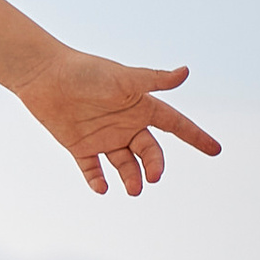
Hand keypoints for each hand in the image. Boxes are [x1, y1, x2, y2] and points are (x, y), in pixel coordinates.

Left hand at [20, 52, 220, 197]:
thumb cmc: (85, 71)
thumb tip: (186, 72)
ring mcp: (104, 137)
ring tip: (133, 188)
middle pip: (150, 151)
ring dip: (131, 178)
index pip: (175, 124)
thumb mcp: (122, 77)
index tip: (215, 150)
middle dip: (155, 165)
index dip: (195, 136)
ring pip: (125, 165)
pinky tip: (101, 187)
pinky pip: (92, 170)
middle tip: (153, 177)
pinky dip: (97, 181)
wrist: (44, 74)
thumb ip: (153, 80)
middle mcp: (125, 124)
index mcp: (140, 106)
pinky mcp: (80, 146)